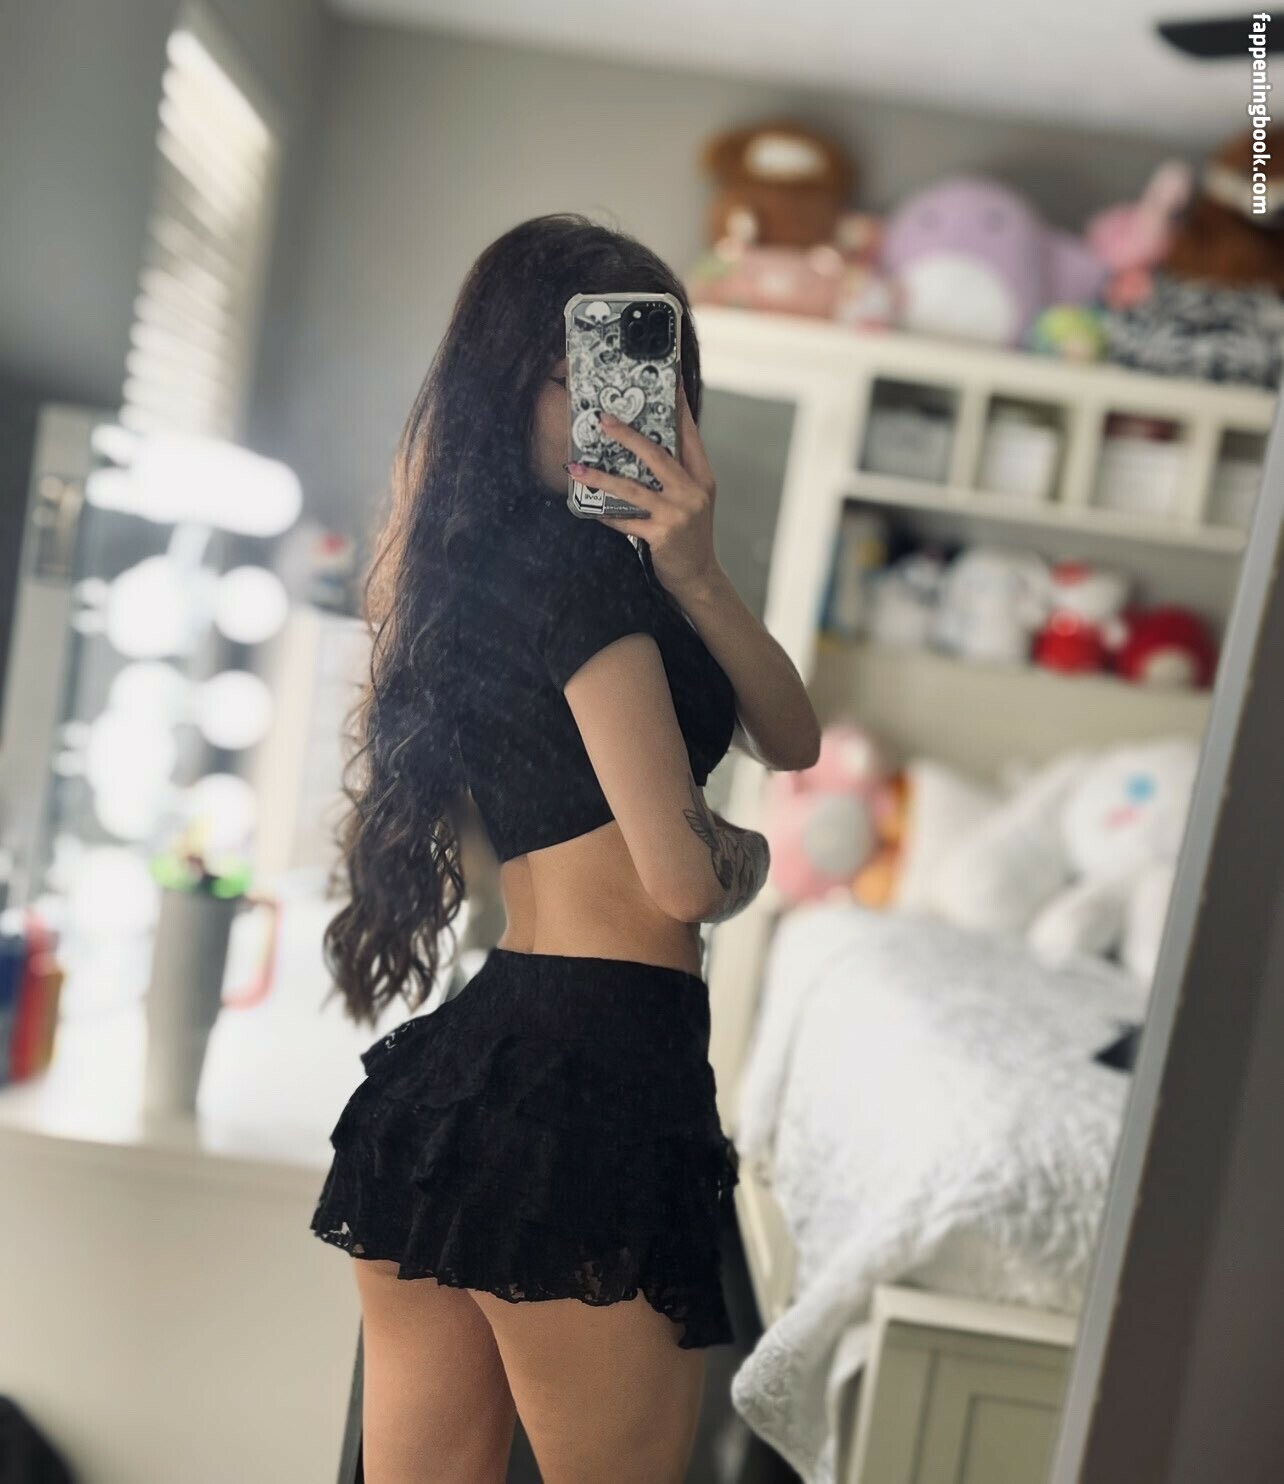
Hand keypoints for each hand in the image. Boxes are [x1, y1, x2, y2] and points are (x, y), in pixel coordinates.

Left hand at [569, 380, 720, 595]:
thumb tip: (646, 448)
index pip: (690, 437)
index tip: (670, 384)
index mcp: (702, 478)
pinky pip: (625, 520)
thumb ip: (677, 476)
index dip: (679, 410)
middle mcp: (692, 492)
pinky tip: (587, 507)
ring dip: (601, 477)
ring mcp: (677, 514)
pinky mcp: (662, 534)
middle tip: (604, 420)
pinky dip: (605, 514)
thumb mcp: (693, 501)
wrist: (699, 576)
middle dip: (628, 435)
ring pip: (633, 488)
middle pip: (657, 455)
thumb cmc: (691, 536)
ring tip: (577, 467)